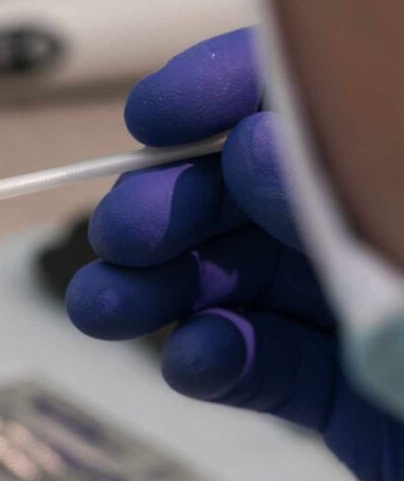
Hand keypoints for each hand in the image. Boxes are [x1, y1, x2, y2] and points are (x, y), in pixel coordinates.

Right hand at [65, 28, 403, 480]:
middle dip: (179, 205)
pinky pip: (261, 362)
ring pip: (244, 280)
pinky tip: (188, 361)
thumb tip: (258, 142)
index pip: (328, 102)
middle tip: (124, 232)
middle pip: (263, 193)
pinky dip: (210, 359)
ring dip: (163, 289)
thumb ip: (357, 216)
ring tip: (106, 307)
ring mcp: (365, 314)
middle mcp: (388, 238)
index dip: (235, 90)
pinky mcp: (341, 391)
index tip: (156, 115)